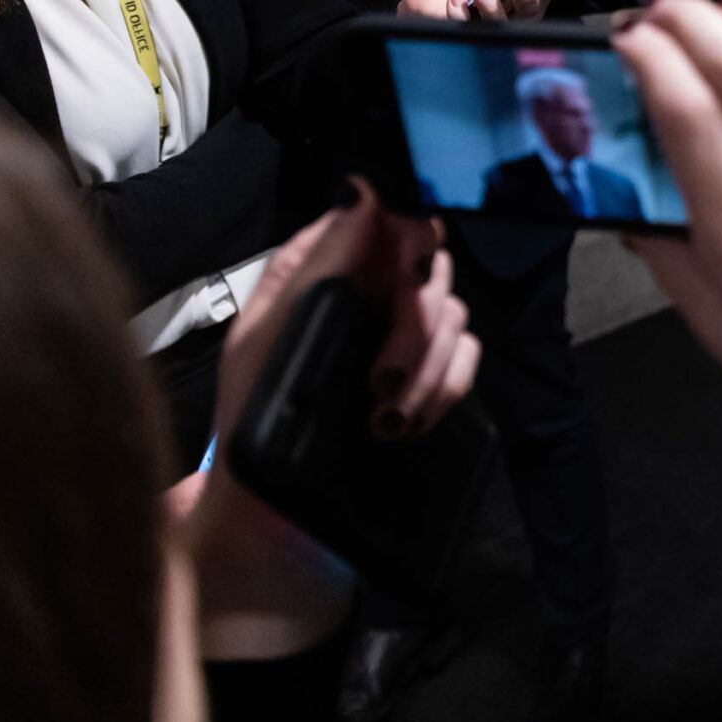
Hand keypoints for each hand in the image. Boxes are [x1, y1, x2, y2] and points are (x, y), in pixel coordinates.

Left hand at [186, 179, 477, 660]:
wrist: (274, 533)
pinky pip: (469, 360)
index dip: (406, 233)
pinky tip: (407, 423)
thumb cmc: (252, 434)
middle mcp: (366, 298)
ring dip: (427, 368)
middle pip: (428, 266)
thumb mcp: (267, 338)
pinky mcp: (431, 384)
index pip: (383, 218)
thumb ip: (319, 263)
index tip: (409, 269)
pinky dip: (445, 391)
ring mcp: (402, 342)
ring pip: (455, 314)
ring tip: (387, 415)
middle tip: (385, 375)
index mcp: (321, 275)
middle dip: (415, 322)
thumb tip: (365, 189)